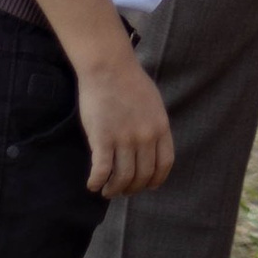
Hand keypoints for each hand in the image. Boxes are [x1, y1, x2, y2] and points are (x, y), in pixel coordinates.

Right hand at [76, 45, 173, 199]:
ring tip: (107, 191)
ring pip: (123, 178)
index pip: (164, 164)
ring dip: (114, 189)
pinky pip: (102, 170)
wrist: (108, 66)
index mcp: (160, 127)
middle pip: (143, 175)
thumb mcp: (153, 103)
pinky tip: (93, 185)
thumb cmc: (129, 80)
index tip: (148, 186)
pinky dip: (97, 182)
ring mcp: (124, 139)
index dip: (156, 180)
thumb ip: (154, 125)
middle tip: (122, 190)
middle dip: (133, 188)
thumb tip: (152, 145)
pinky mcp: (103, 138)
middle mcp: (145, 137)